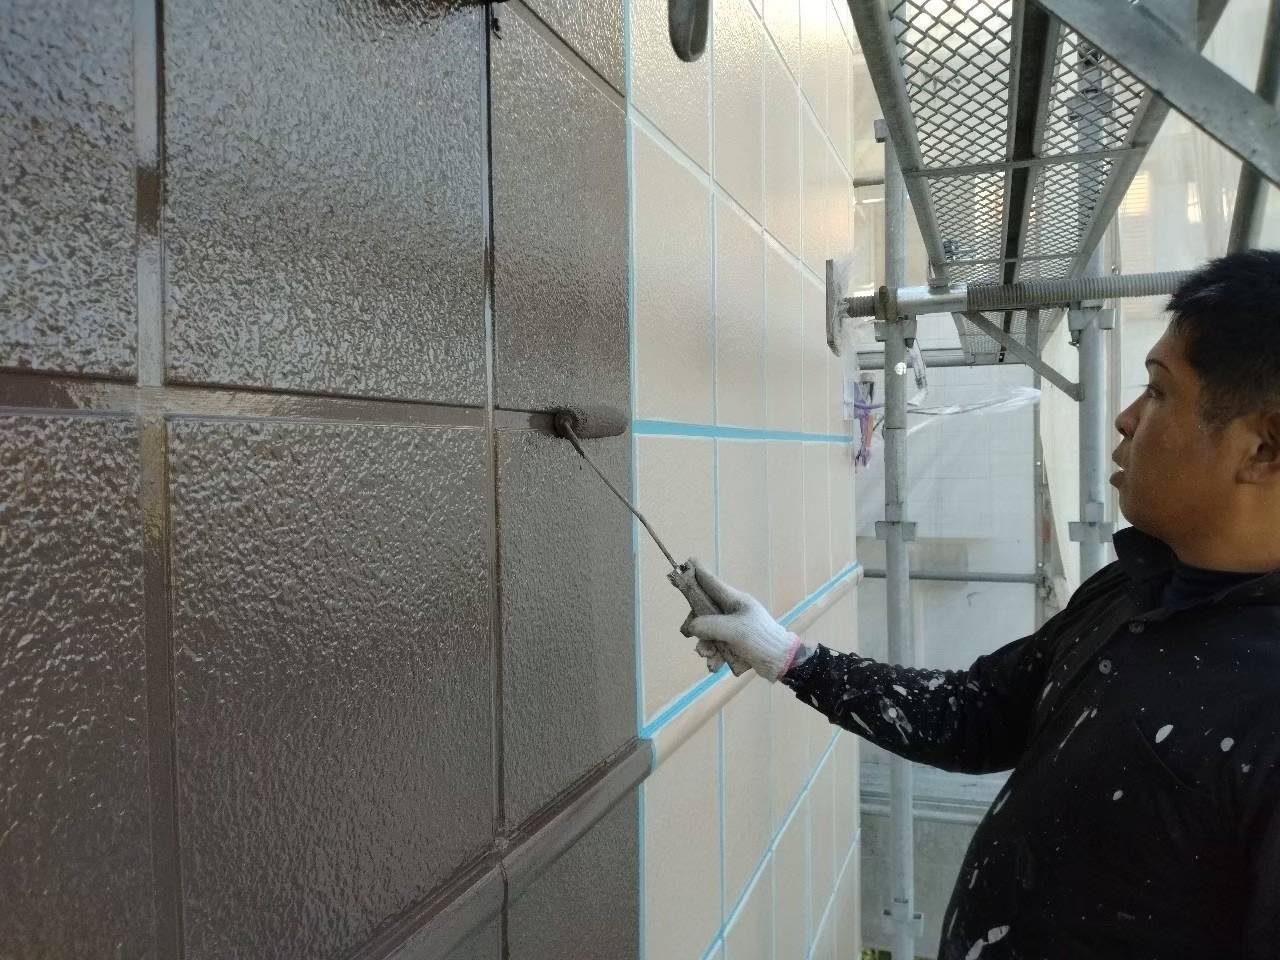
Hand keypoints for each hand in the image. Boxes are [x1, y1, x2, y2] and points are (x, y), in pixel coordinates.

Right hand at [680, 559, 803, 681]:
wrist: (780, 661)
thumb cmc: (760, 639)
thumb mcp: (734, 630)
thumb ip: (710, 625)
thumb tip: (692, 626)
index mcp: (736, 601)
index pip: (713, 583)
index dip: (699, 573)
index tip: (688, 561)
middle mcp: (732, 612)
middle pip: (704, 611)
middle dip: (696, 626)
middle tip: (688, 634)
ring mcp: (732, 628)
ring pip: (708, 633)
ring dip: (705, 646)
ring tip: (708, 656)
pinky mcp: (734, 644)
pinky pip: (716, 648)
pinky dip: (714, 657)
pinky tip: (715, 666)